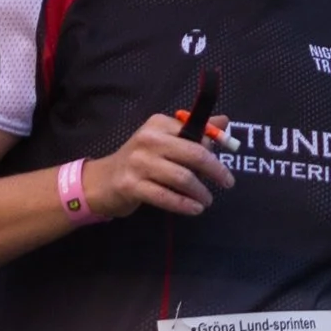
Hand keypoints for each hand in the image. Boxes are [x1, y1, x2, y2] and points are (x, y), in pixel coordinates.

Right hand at [82, 110, 234, 221]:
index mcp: (158, 124)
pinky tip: (195, 209)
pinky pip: (166, 197)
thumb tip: (225, 121)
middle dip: (216, 171)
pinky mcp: (131, 186)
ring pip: (182, 178)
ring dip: (200, 192)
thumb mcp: (164, 140)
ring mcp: (138, 163)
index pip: (196, 134)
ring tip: (207, 200)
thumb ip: (193, 131)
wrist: (102, 181)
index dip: (214, 150)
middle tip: (227, 183)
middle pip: (194, 154)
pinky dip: (185, 205)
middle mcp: (148, 140)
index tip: (222, 166)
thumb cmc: (140, 161)